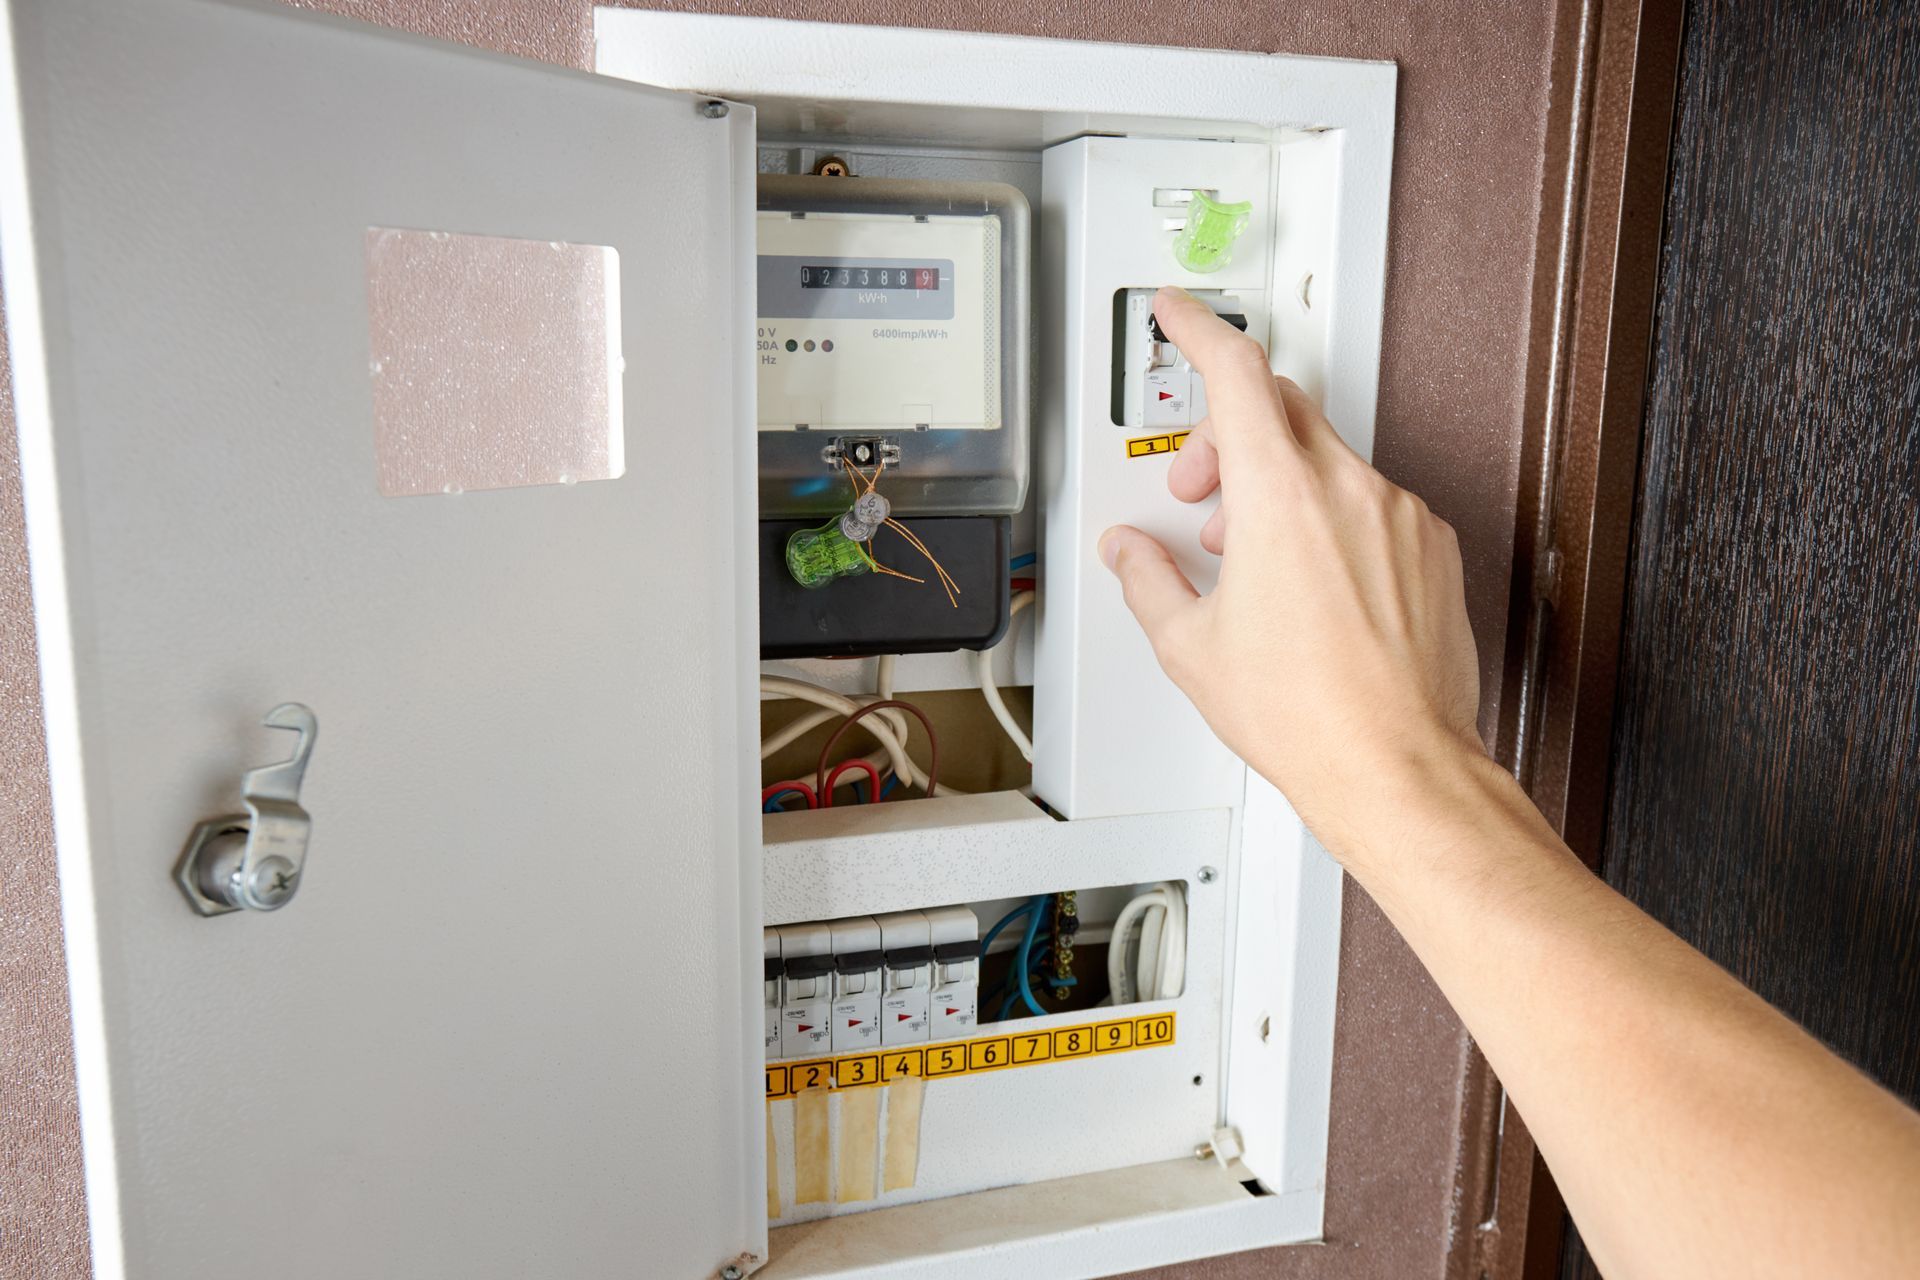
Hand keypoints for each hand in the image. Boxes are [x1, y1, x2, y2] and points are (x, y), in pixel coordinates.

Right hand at [1099, 287, 1483, 863]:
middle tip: (1200, 489)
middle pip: (1280, 408)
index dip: (1198, 331)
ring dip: (1280, 483)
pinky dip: (1332, 518)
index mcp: (1280, 497)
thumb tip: (1131, 554)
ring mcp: (1399, 516)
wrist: (1396, 767)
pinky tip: (1312, 581)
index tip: (1180, 314)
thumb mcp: (1191, 646)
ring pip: (1327, 458)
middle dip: (1228, 434)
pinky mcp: (1432, 548)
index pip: (1236, 372)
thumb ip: (1150, 580)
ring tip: (1254, 555)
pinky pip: (1371, 502)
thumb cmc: (1308, 715)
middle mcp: (1349, 490)